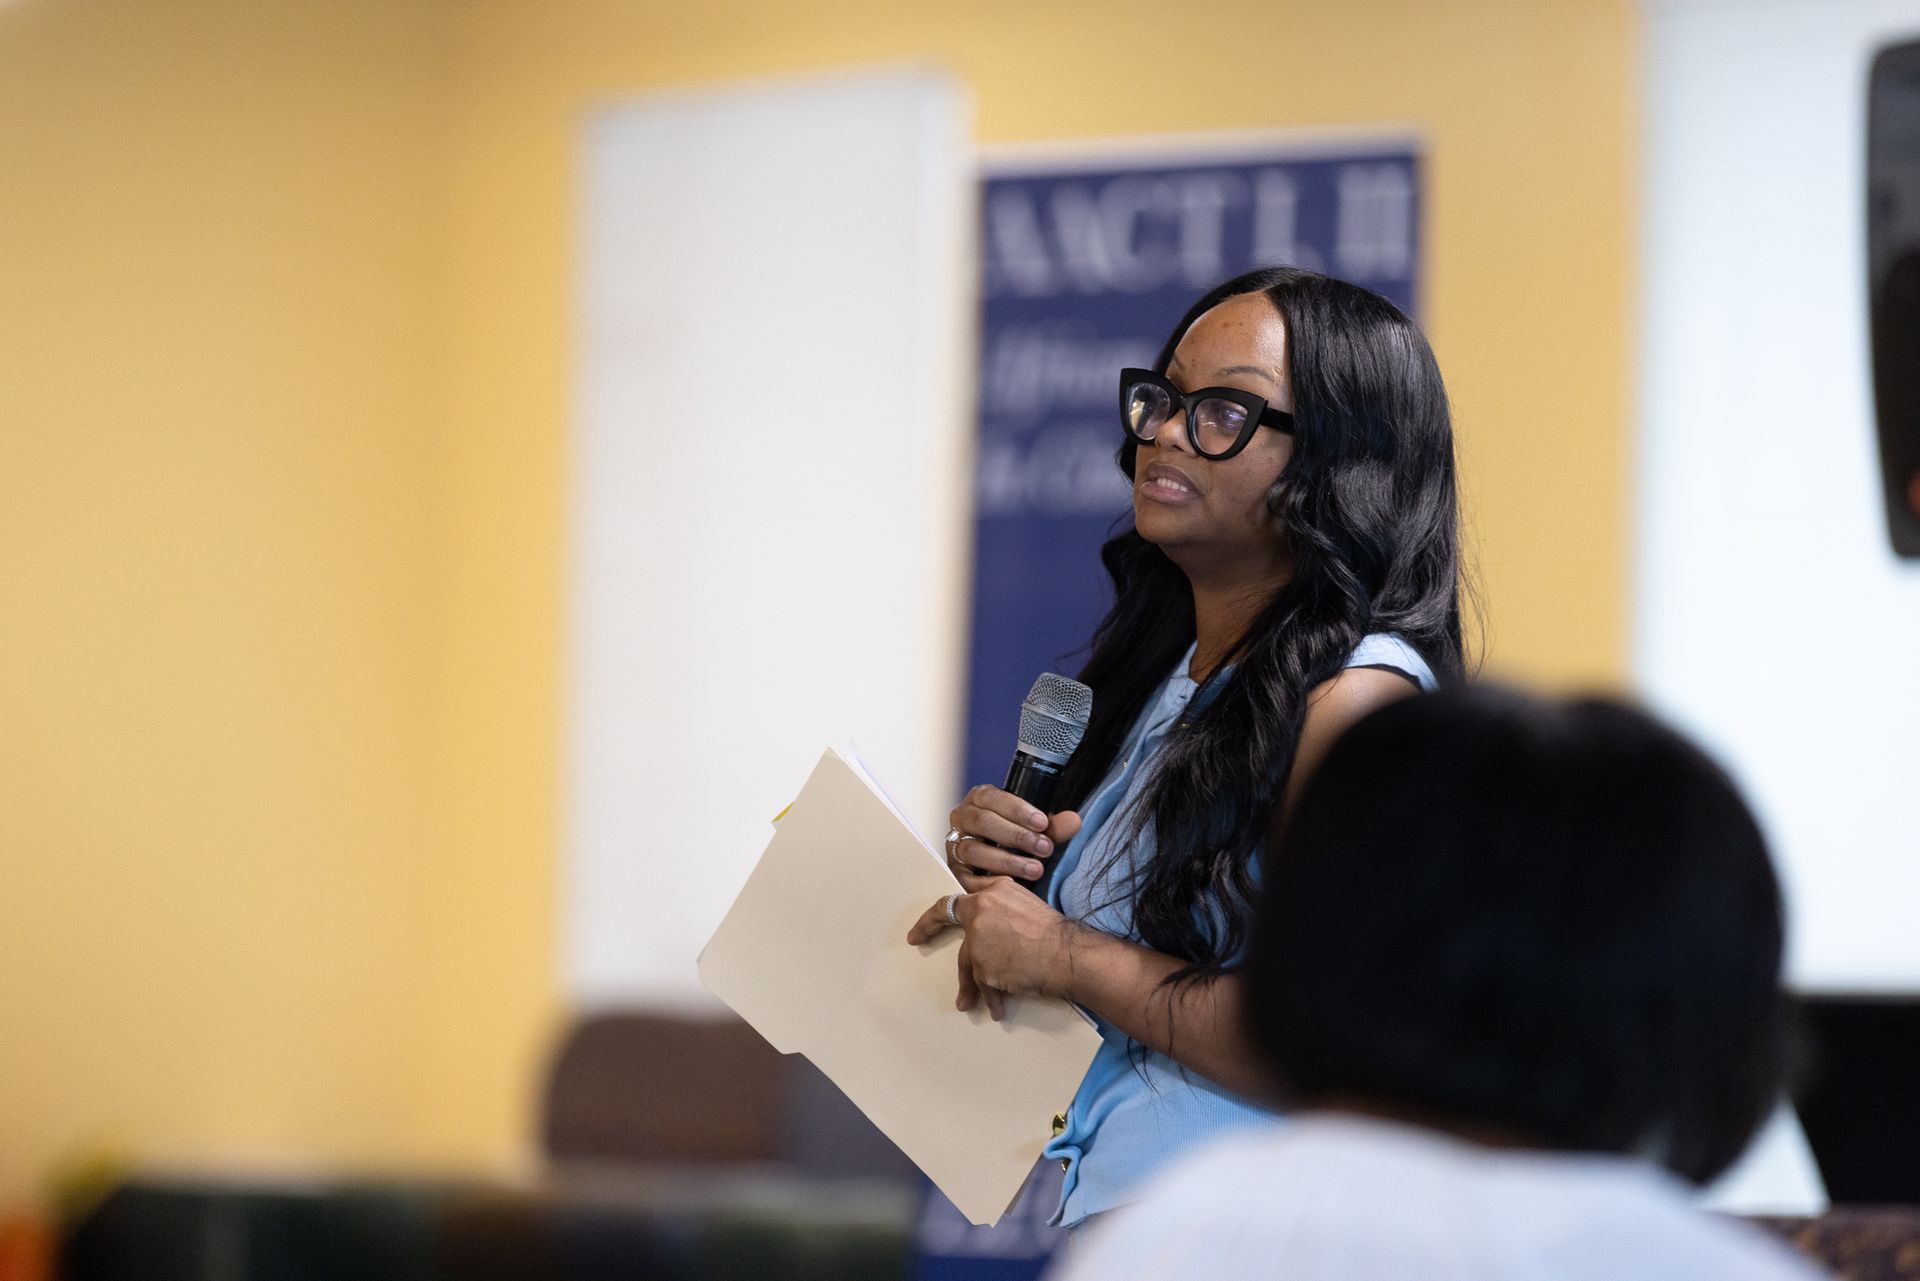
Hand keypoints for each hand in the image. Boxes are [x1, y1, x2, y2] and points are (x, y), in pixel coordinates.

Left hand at [907, 877, 1081, 1021]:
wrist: (1067, 954)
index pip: (958, 898)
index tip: (923, 922)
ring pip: (969, 963)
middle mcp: (981, 911)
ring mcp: (979, 939)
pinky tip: (998, 1008)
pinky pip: (984, 985)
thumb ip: (1002, 908)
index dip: (939, 910)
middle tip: (916, 938)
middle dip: (928, 929)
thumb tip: (990, 926)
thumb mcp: (1027, 905)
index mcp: (994, 891)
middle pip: (952, 923)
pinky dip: (992, 997)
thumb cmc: (1055, 933)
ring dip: (971, 985)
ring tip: (966, 1003)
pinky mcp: (982, 965)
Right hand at [944, 785, 1082, 890]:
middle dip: (1017, 836)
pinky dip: (990, 880)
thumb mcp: (1036, 830)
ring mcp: (955, 844)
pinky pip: (967, 876)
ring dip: (1007, 860)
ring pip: (974, 849)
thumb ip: (1054, 827)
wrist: (997, 864)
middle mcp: (962, 818)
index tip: (1043, 823)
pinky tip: (1013, 885)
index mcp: (980, 799)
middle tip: (1045, 849)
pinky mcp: (954, 870)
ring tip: (1036, 870)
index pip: (993, 798)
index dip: (1018, 810)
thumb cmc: (1016, 839)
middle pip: (983, 822)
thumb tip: (1074, 821)